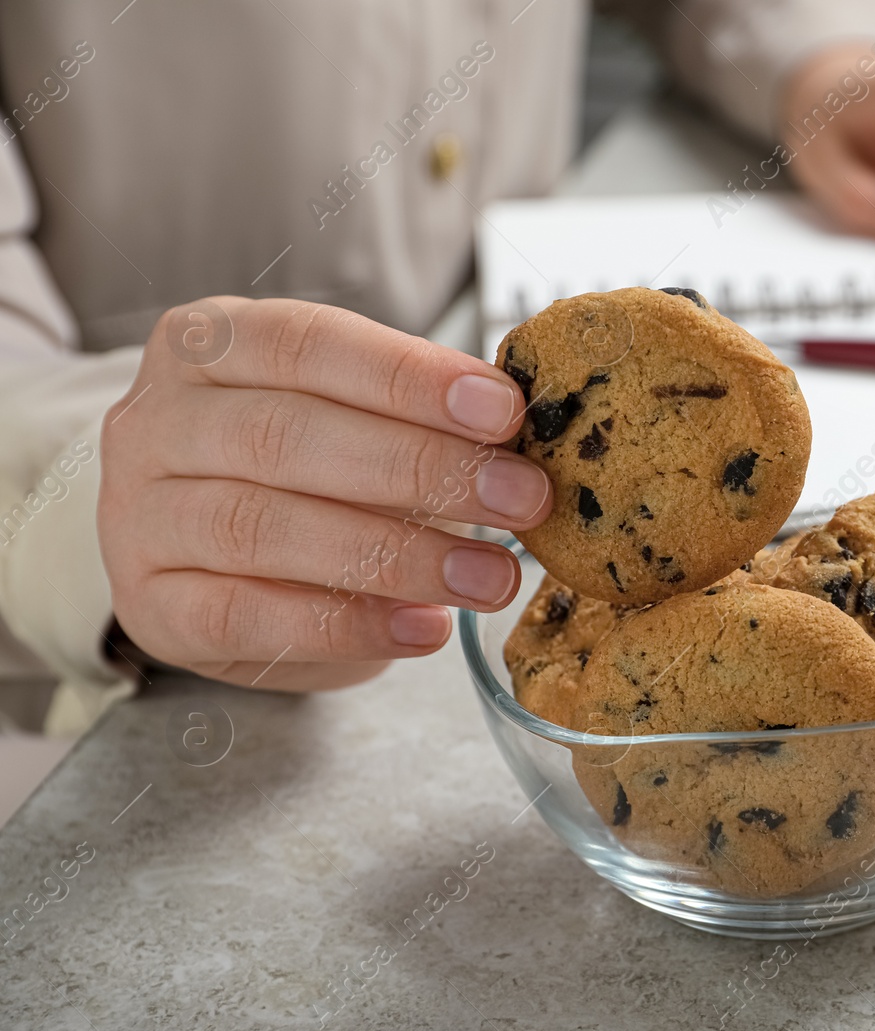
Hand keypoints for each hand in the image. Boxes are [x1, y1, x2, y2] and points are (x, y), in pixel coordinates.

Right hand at [99, 297, 550, 690]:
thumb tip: (519, 435)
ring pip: (264, 527)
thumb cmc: (302, 472)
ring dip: (398, 555)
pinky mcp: (150, 608)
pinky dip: (346, 625)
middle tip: (521, 498)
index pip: (308, 343)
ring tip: (490, 578)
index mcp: (208, 343)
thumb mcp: (352, 419)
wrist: (216, 565)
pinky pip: (246, 617)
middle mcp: (155, 421)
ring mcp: (138, 516)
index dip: (410, 378)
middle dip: (423, 468)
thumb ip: (416, 416)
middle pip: (289, 435)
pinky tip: (423, 627)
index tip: (504, 412)